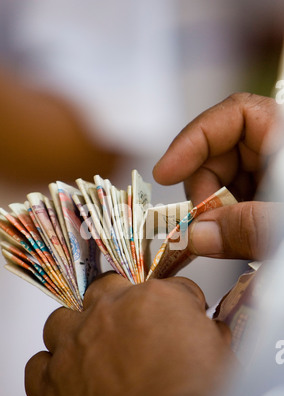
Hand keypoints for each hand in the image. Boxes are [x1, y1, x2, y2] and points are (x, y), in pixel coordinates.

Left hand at [25, 274, 234, 395]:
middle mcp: (109, 313)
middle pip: (106, 288)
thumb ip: (209, 333)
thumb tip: (207, 330)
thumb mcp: (221, 358)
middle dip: (119, 303)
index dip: (177, 306)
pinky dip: (50, 372)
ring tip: (90, 352)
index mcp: (154, 301)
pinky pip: (38, 366)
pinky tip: (67, 382)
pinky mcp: (51, 383)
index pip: (168, 288)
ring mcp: (75, 345)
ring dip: (75, 333)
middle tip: (130, 327)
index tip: (179, 319)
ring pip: (61, 321)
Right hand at [153, 93, 282, 259]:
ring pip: (225, 183)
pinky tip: (234, 240)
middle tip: (200, 227)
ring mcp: (273, 177)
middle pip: (221, 154)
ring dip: (213, 213)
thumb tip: (197, 237)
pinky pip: (236, 204)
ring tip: (224, 239)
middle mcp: (276, 152)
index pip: (233, 114)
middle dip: (203, 191)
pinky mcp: (269, 200)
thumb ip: (248, 228)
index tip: (164, 174)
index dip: (193, 140)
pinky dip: (227, 223)